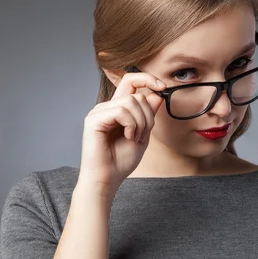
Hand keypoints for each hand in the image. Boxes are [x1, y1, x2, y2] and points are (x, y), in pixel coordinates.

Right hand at [78, 71, 165, 195]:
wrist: (108, 179)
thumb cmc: (121, 161)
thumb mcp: (142, 134)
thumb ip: (148, 115)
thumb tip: (157, 95)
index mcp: (116, 109)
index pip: (130, 81)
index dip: (147, 79)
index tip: (163, 87)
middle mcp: (106, 107)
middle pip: (136, 94)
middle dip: (147, 116)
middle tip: (142, 135)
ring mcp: (99, 112)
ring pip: (131, 102)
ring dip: (140, 122)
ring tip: (134, 138)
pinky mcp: (94, 120)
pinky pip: (121, 111)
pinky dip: (131, 125)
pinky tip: (128, 137)